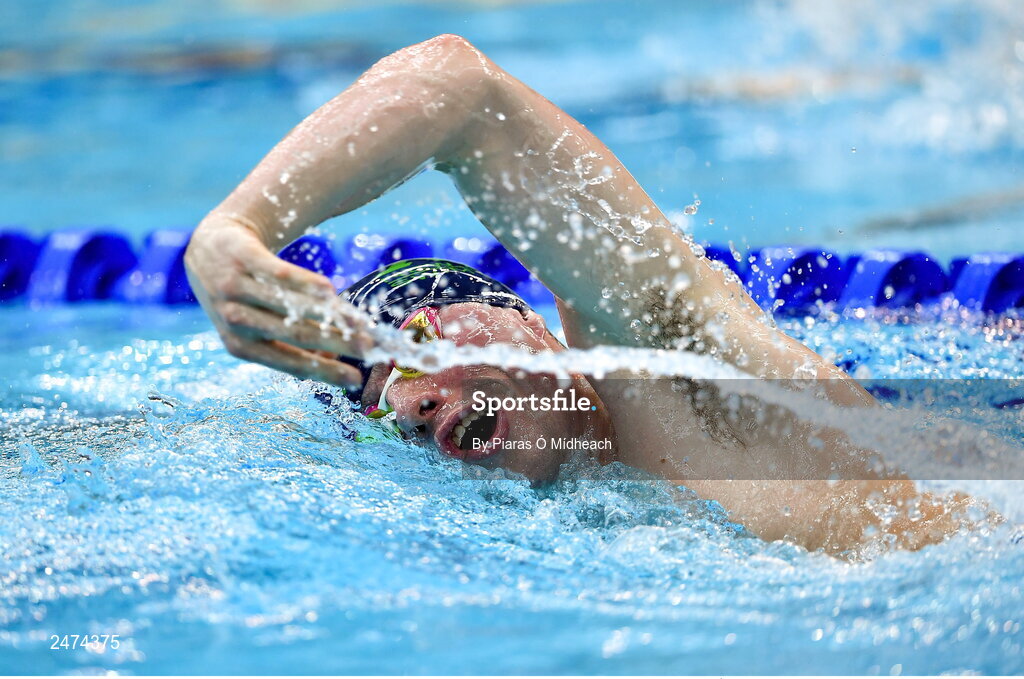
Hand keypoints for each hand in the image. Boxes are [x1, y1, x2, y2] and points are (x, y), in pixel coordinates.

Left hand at [184, 216, 371, 386]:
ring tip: (360, 322)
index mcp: (241, 346)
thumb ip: (293, 344)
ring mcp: (236, 288)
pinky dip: (307, 284)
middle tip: (369, 348)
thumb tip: (333, 361)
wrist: (209, 250)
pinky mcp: (243, 258)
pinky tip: (330, 291)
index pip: (290, 363)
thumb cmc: (245, 297)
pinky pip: (281, 274)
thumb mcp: (258, 325)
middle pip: (296, 335)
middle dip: (336, 343)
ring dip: (330, 315)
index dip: (325, 372)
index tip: (355, 379)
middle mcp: (236, 320)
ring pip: (291, 305)